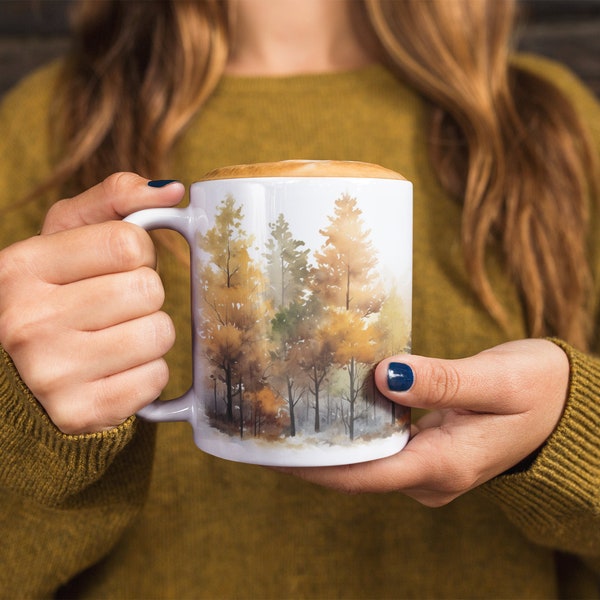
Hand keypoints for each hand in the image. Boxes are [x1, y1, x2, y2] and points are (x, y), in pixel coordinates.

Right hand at [0, 173, 184, 433]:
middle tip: (112, 307)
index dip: (136, 253)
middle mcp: (28, 320)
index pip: (129, 243)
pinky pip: (155, 378)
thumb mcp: (62, 239)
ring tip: (114, 338)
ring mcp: (51, 373)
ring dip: (149, 334)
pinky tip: (114, 370)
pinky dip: (146, 373)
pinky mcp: (79, 412)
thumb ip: (112, 201)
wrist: (19, 376)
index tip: (116, 266)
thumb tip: (173, 190)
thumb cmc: (51, 296)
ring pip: (158, 333)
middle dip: (143, 295)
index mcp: (21, 267)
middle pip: (148, 289)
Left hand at [284, 339, 568, 506]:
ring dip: (330, 439)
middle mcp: (429, 475)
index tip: (273, 449)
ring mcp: (427, 466)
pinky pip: (381, 445)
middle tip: (269, 420)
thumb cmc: (538, 391)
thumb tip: (383, 374)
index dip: (314, 466)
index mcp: (444, 465)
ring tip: (288, 409)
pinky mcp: (427, 450)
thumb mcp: (497, 382)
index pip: (363, 476)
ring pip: (367, 459)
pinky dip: (355, 428)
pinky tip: (332, 403)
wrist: (562, 406)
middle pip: (357, 471)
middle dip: (312, 452)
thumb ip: (442, 381)